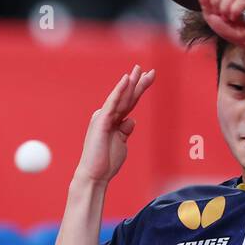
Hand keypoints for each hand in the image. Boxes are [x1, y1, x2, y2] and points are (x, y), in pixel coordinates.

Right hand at [74, 65, 154, 184]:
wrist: (95, 174)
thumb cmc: (106, 162)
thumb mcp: (121, 143)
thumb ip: (125, 131)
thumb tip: (130, 120)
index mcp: (112, 121)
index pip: (128, 103)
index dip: (138, 90)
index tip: (148, 77)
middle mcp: (107, 116)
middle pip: (126, 97)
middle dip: (137, 82)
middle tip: (149, 70)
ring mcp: (103, 117)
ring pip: (121, 97)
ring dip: (130, 83)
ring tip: (139, 70)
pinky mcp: (101, 121)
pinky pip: (113, 103)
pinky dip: (119, 91)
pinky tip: (126, 80)